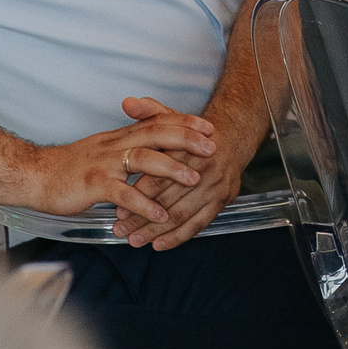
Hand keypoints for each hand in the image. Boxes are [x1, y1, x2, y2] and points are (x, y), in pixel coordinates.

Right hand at [21, 108, 215, 230]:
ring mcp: (104, 165)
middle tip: (211, 146)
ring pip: (142, 160)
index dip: (183, 123)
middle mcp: (114, 146)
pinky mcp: (92, 185)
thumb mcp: (101, 151)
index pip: (155, 123)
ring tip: (193, 178)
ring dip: (171, 169)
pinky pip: (122, 194)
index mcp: (118, 138)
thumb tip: (149, 148)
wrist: (32, 175)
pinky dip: (143, 204)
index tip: (208, 126)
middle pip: (156, 135)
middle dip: (186, 139)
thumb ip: (124, 147)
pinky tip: (159, 215)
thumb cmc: (67, 168)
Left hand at [113, 96, 246, 249]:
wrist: (231, 139)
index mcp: (191, 151)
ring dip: (156, 231)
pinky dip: (178, 237)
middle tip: (118, 229)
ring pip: (181, 215)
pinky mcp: (222, 202)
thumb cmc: (193, 134)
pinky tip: (159, 245)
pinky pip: (198, 225)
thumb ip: (148, 112)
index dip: (138, 193)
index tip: (116, 206)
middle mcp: (206, 171)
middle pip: (168, 200)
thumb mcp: (171, 118)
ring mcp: (216, 188)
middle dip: (141, 217)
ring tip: (133, 241)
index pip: (161, 176)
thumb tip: (127, 102)